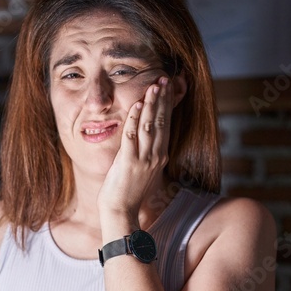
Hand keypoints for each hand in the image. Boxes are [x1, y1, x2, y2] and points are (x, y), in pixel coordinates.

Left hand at [98, 76, 170, 228]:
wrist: (121, 211)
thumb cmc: (129, 192)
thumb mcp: (143, 169)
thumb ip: (148, 153)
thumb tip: (150, 139)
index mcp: (159, 156)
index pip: (167, 124)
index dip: (168, 104)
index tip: (169, 87)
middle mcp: (155, 156)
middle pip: (162, 121)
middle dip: (163, 99)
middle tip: (164, 79)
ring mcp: (143, 159)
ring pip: (150, 125)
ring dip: (152, 104)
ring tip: (154, 85)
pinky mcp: (128, 163)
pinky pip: (132, 136)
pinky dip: (135, 119)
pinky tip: (137, 105)